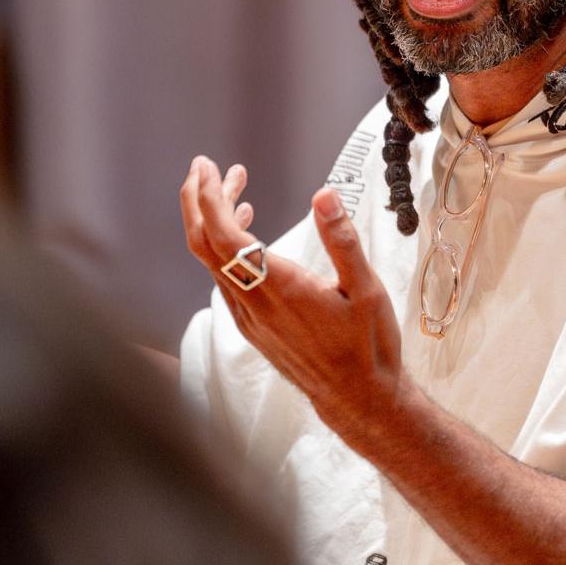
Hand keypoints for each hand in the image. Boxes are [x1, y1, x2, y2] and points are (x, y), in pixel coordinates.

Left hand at [179, 156, 404, 439]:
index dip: (209, 197)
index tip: (208, 167)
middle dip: (199, 200)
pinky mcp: (252, 325)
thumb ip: (342, 240)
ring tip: (234, 188)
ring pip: (212, 261)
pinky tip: (247, 230)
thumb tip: (324, 195)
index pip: (224, 234)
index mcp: (278, 286)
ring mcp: (249, 316)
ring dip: (214, 221)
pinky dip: (226, 246)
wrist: (358, 397)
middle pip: (204, 244)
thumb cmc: (367, 344)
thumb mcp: (366, 289)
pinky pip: (225, 277)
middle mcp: (253, 302)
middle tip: (207, 167)